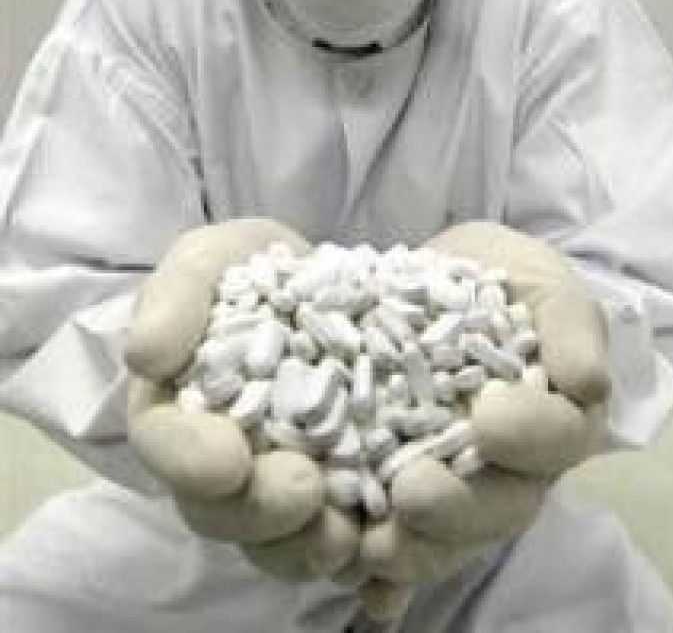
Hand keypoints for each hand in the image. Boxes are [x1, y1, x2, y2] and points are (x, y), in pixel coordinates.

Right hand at [125, 218, 359, 581]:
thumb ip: (176, 297)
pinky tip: (393, 532)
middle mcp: (226, 465)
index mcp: (178, 411)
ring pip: (285, 544)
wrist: (336, 282)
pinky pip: (353, 539)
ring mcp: (286, 487)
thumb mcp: (212, 261)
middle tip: (304, 490)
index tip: (226, 461)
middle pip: (225, 513)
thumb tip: (144, 356)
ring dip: (312, 547)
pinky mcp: (348, 496)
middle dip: (260, 511)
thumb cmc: (256, 270)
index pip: (167, 445)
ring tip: (349, 530)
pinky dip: (372, 546)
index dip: (189, 460)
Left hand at [354, 221, 610, 614]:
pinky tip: (360, 595)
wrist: (441, 279)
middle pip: (496, 505)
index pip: (557, 437)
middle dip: (456, 508)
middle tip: (412, 497)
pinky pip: (393, 538)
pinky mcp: (396, 485)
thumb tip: (590, 382)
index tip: (490, 420)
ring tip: (370, 552)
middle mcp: (509, 467)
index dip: (529, 435)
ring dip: (410, 551)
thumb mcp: (545, 287)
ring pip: (443, 534)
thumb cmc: (508, 283)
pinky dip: (381, 578)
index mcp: (555, 419)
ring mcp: (453, 482)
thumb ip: (570, 326)